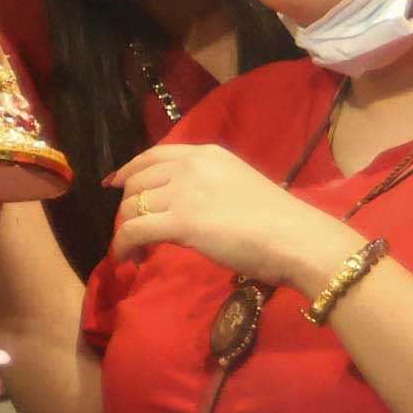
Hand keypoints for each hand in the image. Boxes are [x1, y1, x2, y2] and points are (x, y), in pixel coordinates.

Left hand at [106, 142, 362, 289]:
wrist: (298, 239)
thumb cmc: (278, 220)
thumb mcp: (237, 184)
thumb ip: (206, 185)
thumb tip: (181, 204)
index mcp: (206, 154)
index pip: (152, 156)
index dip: (128, 170)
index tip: (114, 184)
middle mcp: (190, 165)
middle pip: (137, 183)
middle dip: (128, 208)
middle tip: (134, 232)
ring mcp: (184, 191)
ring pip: (131, 207)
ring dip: (126, 230)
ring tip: (136, 250)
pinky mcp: (180, 221)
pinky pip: (133, 231)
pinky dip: (123, 246)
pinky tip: (127, 258)